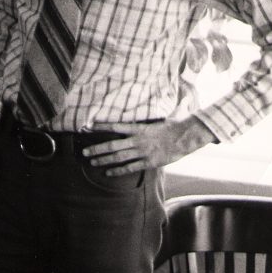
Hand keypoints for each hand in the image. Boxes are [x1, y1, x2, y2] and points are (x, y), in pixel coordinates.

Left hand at [81, 117, 216, 175]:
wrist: (188, 138)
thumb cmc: (175, 127)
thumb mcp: (161, 117)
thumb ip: (153, 114)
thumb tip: (154, 100)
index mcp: (140, 128)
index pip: (117, 125)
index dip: (102, 126)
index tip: (90, 126)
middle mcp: (138, 140)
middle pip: (113, 145)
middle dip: (97, 149)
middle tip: (84, 152)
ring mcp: (142, 152)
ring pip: (119, 157)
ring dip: (104, 160)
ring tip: (92, 162)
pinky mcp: (149, 162)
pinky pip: (130, 167)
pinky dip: (118, 170)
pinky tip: (108, 172)